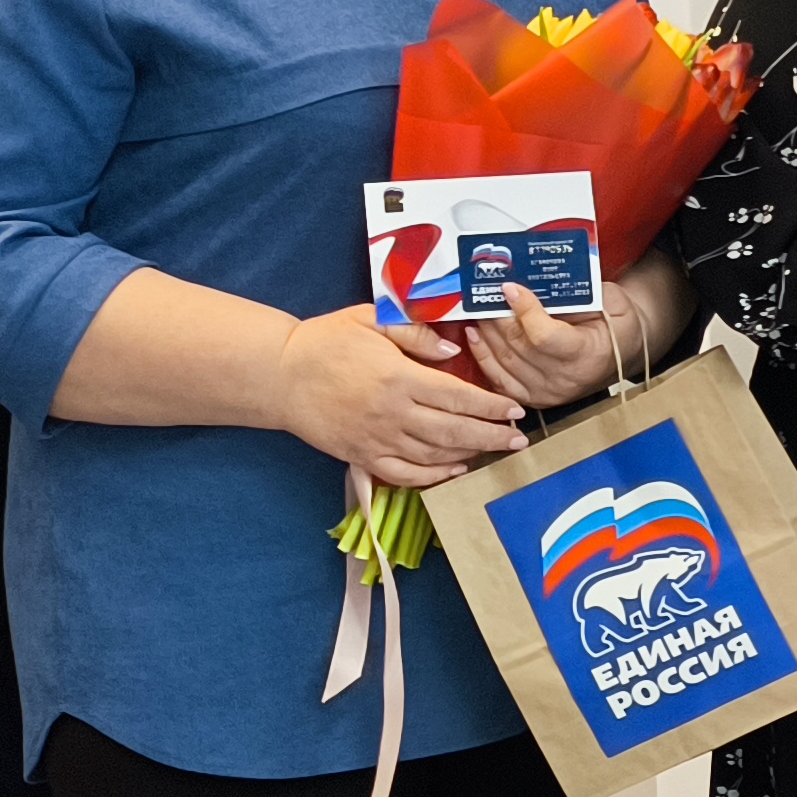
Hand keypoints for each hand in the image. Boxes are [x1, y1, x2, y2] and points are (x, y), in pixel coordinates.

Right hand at [275, 307, 533, 488]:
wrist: (278, 374)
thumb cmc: (325, 341)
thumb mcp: (371, 319)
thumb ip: (415, 332)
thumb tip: (454, 351)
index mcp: (399, 377)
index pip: (458, 396)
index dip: (491, 406)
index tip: (515, 410)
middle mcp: (392, 413)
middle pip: (454, 432)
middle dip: (492, 437)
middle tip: (518, 440)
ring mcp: (376, 438)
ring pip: (434, 456)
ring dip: (469, 455)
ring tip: (494, 451)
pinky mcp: (361, 456)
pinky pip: (404, 474)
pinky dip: (433, 477)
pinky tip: (454, 470)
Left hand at [473, 251, 681, 411]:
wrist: (624, 349)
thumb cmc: (618, 322)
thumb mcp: (611, 300)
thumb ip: (578, 295)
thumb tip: (536, 283)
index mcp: (589, 354)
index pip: (545, 336)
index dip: (524, 311)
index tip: (510, 287)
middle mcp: (566, 380)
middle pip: (519, 348)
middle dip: (497, 318)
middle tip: (484, 293)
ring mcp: (548, 393)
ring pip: (504, 363)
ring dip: (486, 335)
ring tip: (476, 310)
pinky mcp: (534, 398)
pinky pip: (500, 380)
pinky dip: (484, 357)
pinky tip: (476, 336)